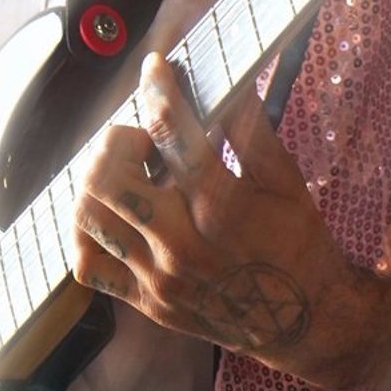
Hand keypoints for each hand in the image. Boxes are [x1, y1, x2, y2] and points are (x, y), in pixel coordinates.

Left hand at [71, 55, 390, 390]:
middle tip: (142, 139)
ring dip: (96, 181)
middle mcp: (182, 244)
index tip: (155, 68)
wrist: (304, 322)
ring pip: (89, 216)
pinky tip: (111, 215)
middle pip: (109, 175)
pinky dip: (85, 233)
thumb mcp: (285, 180)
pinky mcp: (146, 302)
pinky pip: (87, 265)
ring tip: (125, 174)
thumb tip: (225, 77)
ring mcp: (158, 277)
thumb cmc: (298, 241)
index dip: (158, 89)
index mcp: (222, 207)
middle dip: (118, 140)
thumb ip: (250, 128)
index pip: (170, 132)